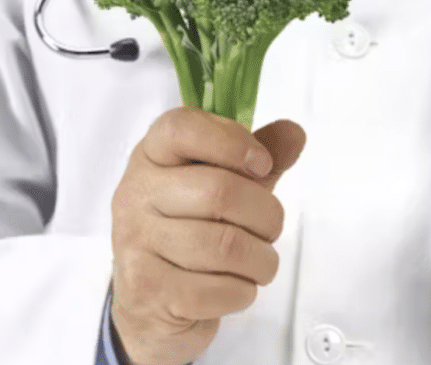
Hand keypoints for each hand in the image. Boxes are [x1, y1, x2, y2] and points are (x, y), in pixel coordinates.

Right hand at [110, 108, 305, 364]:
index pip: (181, 127)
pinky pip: (218, 289)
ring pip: (225, 246)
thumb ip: (258, 155)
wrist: (150, 302)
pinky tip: (236, 287)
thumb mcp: (225, 183)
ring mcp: (136, 243)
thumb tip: (294, 133)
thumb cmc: (192, 229)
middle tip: (271, 229)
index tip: (263, 164)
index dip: (232, 141)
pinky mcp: (148, 290)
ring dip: (261, 259)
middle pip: (220, 191)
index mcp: (151, 156)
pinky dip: (243, 291)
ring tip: (260, 262)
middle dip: (266, 215)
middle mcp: (136, 194)